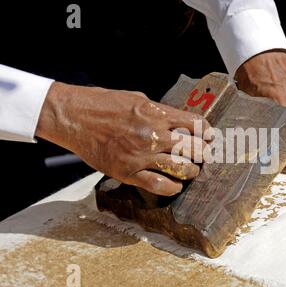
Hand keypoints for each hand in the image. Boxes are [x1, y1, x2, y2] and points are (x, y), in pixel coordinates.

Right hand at [36, 82, 210, 195]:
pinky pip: (159, 185)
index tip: (209, 137)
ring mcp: (141, 155)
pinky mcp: (128, 172)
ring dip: (192, 171)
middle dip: (204, 153)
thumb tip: (179, 122)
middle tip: (205, 156)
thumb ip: (160, 112)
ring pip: (182, 169)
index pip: (196, 124)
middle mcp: (153, 135)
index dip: (207, 132)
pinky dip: (173, 187)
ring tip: (192, 171)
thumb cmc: (104, 104)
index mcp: (157, 113)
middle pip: (194, 148)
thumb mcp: (138, 99)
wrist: (74, 117)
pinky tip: (176, 185)